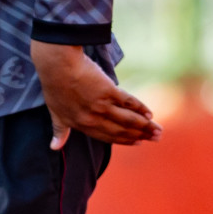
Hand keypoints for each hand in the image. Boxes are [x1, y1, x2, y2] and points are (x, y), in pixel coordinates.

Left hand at [30, 41, 161, 149]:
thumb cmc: (55, 86)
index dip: (125, 140)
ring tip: (158, 129)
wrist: (57, 66)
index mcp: (81, 125)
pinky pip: (128, 102)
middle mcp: (93, 118)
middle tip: (157, 138)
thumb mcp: (55, 112)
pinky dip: (140, 108)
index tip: (138, 142)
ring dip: (145, 125)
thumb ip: (60, 131)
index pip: (107, 136)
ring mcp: (101, 105)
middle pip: (121, 130)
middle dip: (141, 134)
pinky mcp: (108, 91)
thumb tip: (54, 148)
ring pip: (127, 119)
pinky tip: (150, 113)